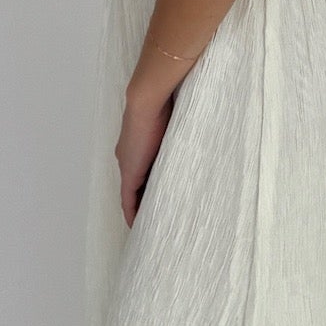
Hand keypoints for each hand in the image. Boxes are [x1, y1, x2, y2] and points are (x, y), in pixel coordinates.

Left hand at [116, 83, 174, 228]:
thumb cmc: (163, 104)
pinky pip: (127, 199)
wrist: (147, 101)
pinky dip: (132, 212)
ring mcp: (127, 165)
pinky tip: (138, 224)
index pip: (141, 171)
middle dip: (144, 199)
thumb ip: (178, 133)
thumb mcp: (173, 122)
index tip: (157, 196)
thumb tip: (198, 130)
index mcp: (137, 145)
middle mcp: (128, 157)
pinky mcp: (129, 173)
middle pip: (135, 185)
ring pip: (131, 193)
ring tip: (150, 222)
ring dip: (140, 206)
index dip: (147, 185)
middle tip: (155, 214)